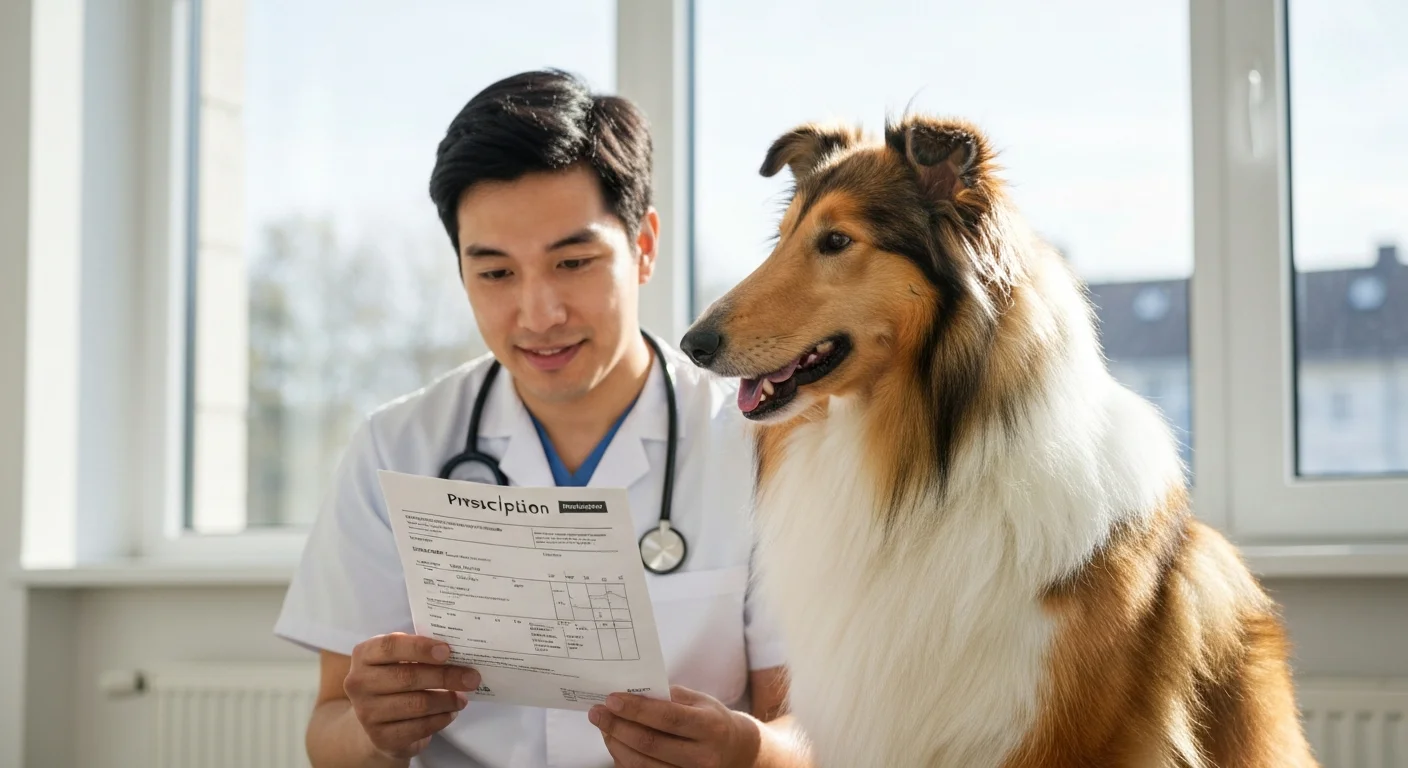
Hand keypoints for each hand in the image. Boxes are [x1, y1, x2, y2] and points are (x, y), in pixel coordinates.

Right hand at [343, 632, 480, 759]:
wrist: (377, 720)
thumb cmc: (394, 680)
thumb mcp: (398, 659)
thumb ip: (420, 651)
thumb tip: (459, 652)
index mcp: (364, 654)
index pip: (390, 646)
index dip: (420, 647)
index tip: (447, 651)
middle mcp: (359, 682)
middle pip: (407, 677)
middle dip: (445, 676)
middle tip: (472, 677)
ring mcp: (366, 712)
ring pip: (416, 704)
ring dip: (447, 700)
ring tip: (462, 698)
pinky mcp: (380, 737)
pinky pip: (418, 727)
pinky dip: (440, 719)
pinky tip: (450, 713)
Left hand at [588, 685, 762, 767]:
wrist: (735, 752)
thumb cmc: (712, 720)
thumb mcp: (699, 701)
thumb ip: (668, 696)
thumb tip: (631, 692)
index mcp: (710, 727)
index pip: (668, 718)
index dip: (636, 709)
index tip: (611, 699)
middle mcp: (702, 757)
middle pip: (650, 744)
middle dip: (617, 726)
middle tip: (597, 712)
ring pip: (642, 765)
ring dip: (615, 744)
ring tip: (603, 726)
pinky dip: (623, 759)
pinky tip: (615, 742)